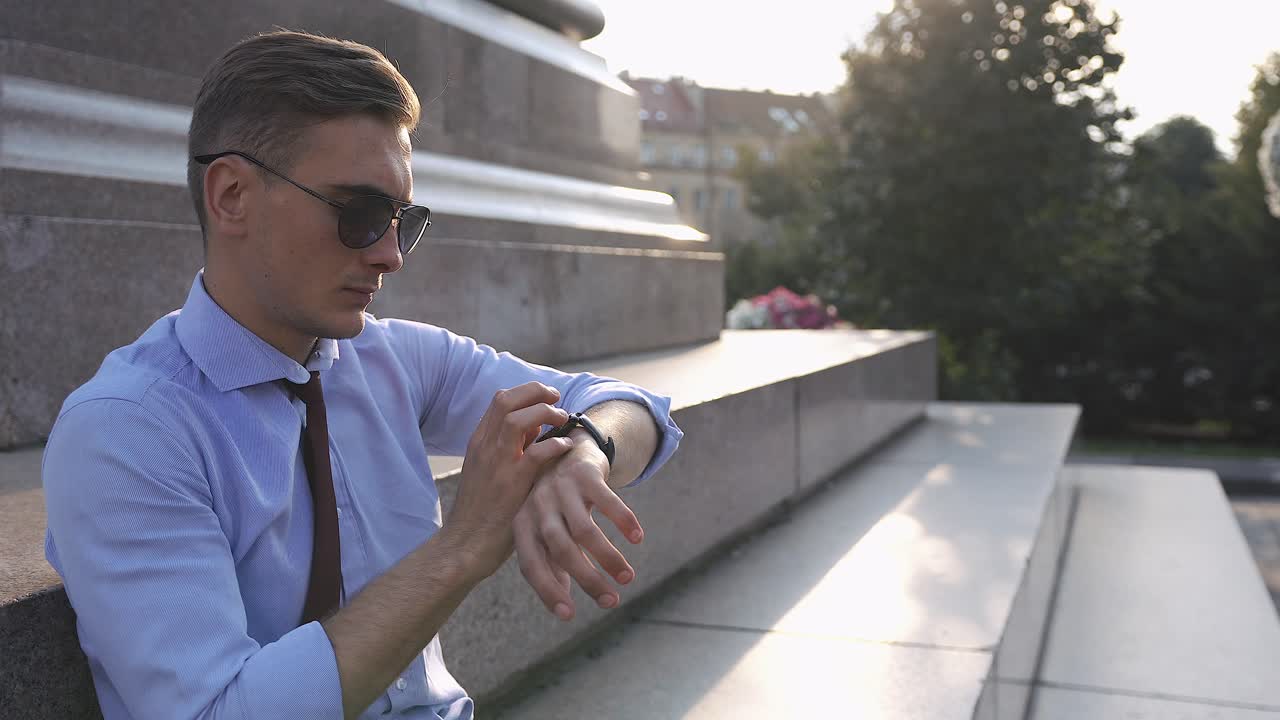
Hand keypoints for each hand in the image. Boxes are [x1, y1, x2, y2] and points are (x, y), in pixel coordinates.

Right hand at [445, 382, 575, 581]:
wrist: (465, 543)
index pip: (500, 400)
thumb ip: (511, 447)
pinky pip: (536, 453)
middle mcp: (484, 447)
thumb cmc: (483, 510)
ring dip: (544, 413)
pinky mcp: (511, 485)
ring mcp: (496, 464)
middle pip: (506, 400)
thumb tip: (536, 426)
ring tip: (562, 419)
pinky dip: (554, 445)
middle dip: (536, 392)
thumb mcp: (491, 470)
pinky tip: (565, 448)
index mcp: (479, 442)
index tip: (547, 397)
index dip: (527, 392)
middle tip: (557, 399)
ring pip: (517, 419)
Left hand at [512, 430, 644, 620]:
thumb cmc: (556, 501)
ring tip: (627, 578)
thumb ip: (552, 562)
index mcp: (523, 525)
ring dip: (608, 557)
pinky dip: (623, 521)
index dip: (547, 591)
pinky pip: (607, 502)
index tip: (569, 615)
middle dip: (587, 579)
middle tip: (611, 602)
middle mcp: (538, 506)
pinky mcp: (585, 474)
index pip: (531, 565)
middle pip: (561, 549)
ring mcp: (560, 488)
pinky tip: (637, 538)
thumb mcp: (546, 529)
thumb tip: (562, 601)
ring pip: (585, 531)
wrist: (568, 449)